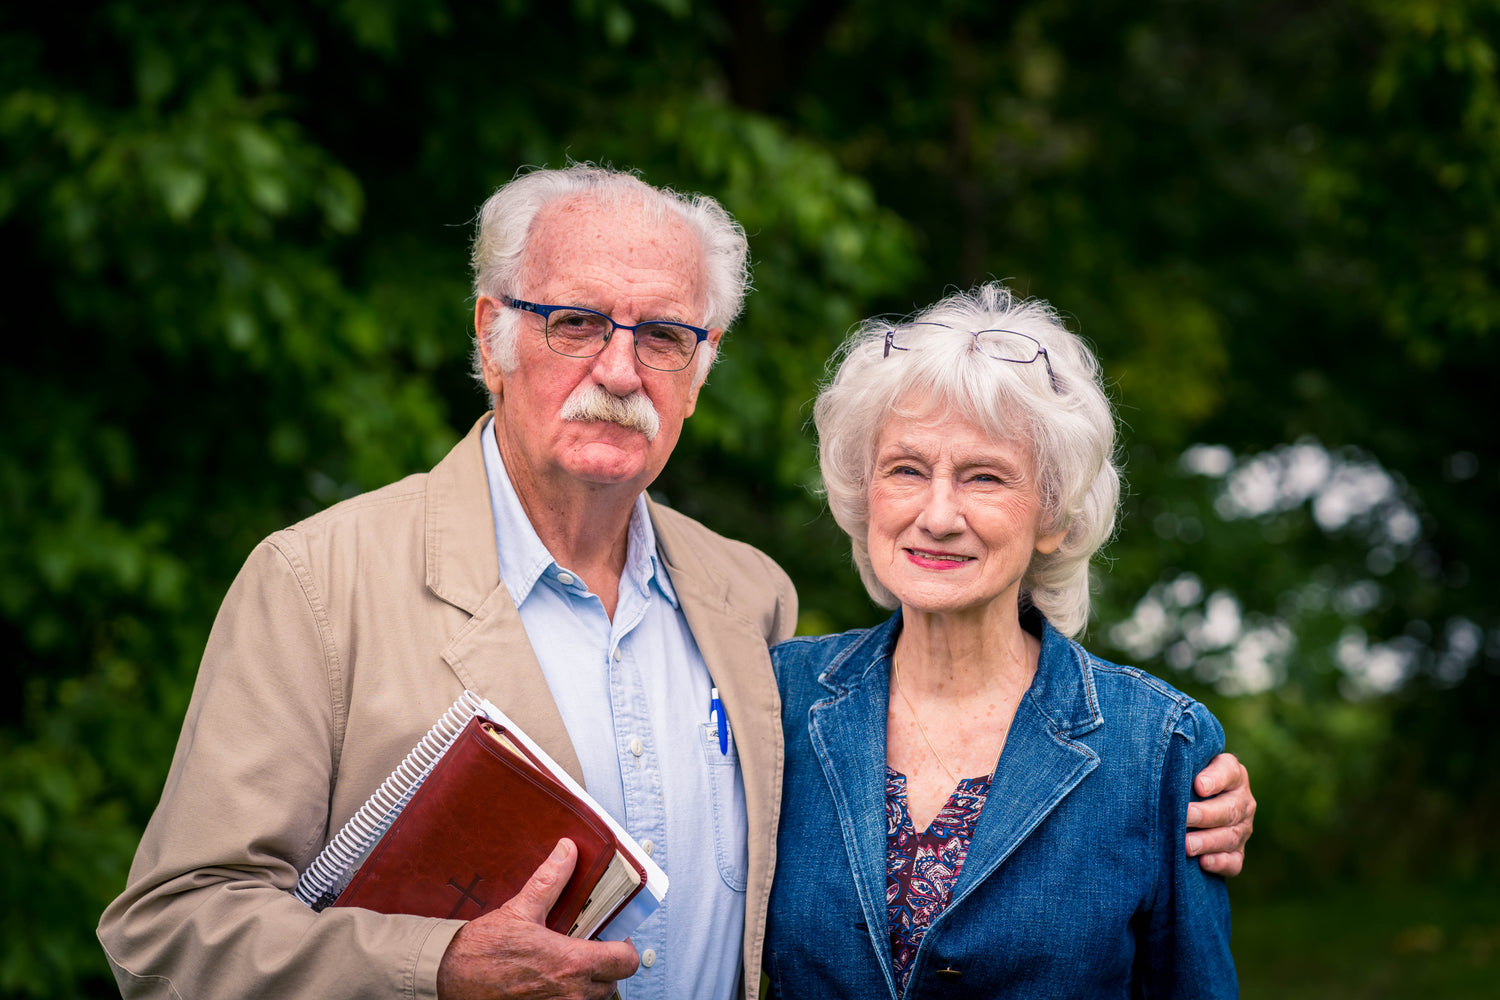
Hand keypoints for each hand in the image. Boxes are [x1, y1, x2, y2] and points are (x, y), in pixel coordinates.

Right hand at [436, 839, 639, 999]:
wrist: (448, 979)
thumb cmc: (481, 951)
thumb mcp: (519, 910)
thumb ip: (550, 881)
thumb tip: (567, 852)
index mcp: (570, 964)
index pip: (625, 961)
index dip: (624, 946)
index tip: (613, 936)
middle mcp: (570, 993)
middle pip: (612, 982)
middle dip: (605, 964)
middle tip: (588, 946)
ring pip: (591, 998)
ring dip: (587, 982)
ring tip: (567, 962)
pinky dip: (566, 994)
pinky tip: (549, 979)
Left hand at [1184, 752, 1255, 876]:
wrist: (1196, 801)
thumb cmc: (1185, 777)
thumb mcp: (1187, 765)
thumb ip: (1181, 763)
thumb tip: (1161, 768)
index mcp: (1232, 773)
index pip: (1228, 772)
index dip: (1215, 779)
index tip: (1198, 785)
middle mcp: (1242, 800)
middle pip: (1230, 809)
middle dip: (1206, 815)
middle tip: (1185, 817)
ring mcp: (1242, 828)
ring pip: (1230, 837)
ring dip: (1208, 842)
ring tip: (1187, 845)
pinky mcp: (1237, 852)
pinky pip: (1234, 861)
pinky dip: (1220, 863)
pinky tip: (1203, 862)